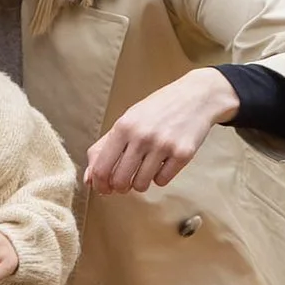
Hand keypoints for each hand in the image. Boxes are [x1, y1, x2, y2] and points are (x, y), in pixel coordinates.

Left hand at [82, 67, 239, 193]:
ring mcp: (163, 145)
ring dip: (141, 183)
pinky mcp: (183, 154)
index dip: (100, 184)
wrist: (196, 96)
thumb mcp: (127, 121)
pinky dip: (160, 177)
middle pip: (120, 181)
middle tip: (126, 182)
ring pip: (141, 185)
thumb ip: (104, 148)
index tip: (104, 188)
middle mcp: (142, 136)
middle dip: (121, 187)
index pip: (102, 168)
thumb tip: (88, 179)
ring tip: (145, 170)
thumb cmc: (157, 110)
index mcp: (123, 127)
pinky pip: (162, 181)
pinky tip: (163, 163)